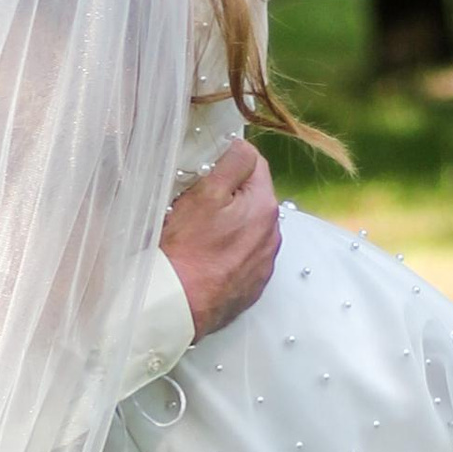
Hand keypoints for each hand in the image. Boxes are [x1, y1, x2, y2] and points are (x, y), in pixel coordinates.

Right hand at [159, 139, 279, 341]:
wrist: (178, 306)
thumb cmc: (187, 248)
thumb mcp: (206, 193)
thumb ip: (232, 163)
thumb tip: (244, 146)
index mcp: (265, 205)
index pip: (255, 163)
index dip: (228, 162)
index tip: (205, 173)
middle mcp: (273, 234)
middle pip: (253, 197)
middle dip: (231, 195)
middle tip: (198, 205)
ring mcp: (265, 262)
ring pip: (250, 228)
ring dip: (232, 224)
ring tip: (202, 235)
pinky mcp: (254, 285)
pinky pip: (245, 256)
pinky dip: (231, 251)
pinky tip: (209, 258)